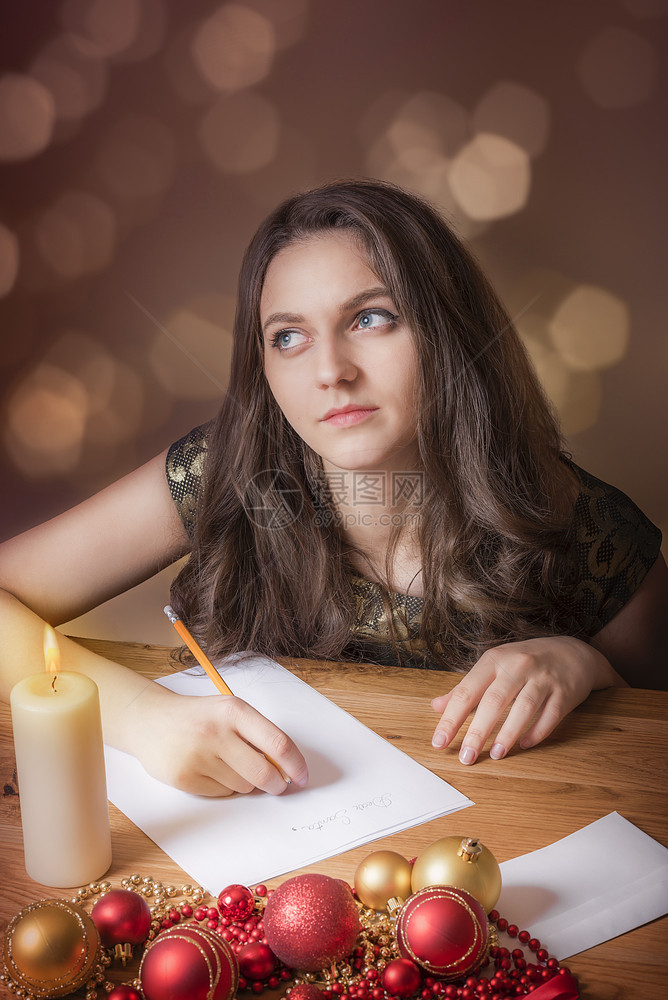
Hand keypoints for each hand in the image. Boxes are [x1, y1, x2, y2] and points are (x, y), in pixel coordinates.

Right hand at [126, 685, 308, 795]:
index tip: (303, 777)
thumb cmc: (198, 717)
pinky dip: (224, 787)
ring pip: (244, 786)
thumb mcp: (229, 712)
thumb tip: (287, 768)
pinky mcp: (185, 778)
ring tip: (227, 763)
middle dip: (277, 784)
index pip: (277, 744)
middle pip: (264, 773)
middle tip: (278, 785)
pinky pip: (222, 794)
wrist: (149, 720)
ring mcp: (199, 756)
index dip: (296, 765)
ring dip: (245, 782)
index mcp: (234, 711)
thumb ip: (257, 735)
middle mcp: (216, 732)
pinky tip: (209, 770)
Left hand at [430, 635, 620, 764]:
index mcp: (494, 660)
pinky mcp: (564, 693)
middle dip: (477, 732)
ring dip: (507, 735)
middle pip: (493, 701)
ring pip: (523, 708)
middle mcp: (517, 666)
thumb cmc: (526, 661)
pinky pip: (550, 716)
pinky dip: (537, 732)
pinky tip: (525, 745)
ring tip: (494, 755)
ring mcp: (543, 678)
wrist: (572, 652)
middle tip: (466, 757)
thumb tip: (437, 707)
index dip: (451, 718)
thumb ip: (466, 687)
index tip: (439, 741)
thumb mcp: (494, 666)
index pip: (467, 691)